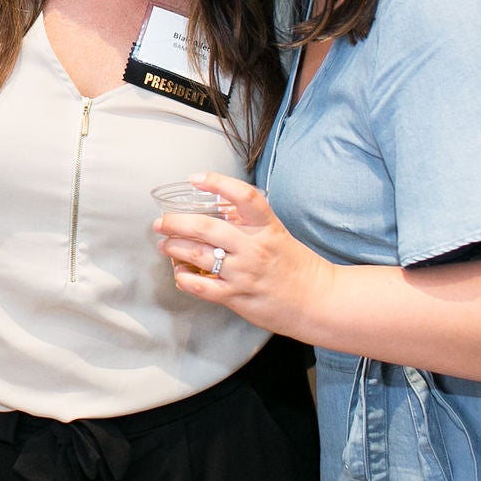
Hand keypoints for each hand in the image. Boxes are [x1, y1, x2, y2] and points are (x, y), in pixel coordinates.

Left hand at [153, 172, 335, 332]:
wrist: (319, 302)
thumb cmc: (297, 266)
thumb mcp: (277, 234)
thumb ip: (250, 221)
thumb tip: (219, 203)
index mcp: (267, 227)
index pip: (243, 196)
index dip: (217, 183)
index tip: (195, 178)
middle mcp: (253, 247)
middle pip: (206, 227)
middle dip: (176, 222)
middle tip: (161, 222)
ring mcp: (244, 273)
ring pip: (198, 255)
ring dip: (174, 248)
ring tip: (164, 245)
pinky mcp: (237, 296)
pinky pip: (201, 286)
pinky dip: (184, 278)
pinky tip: (179, 273)